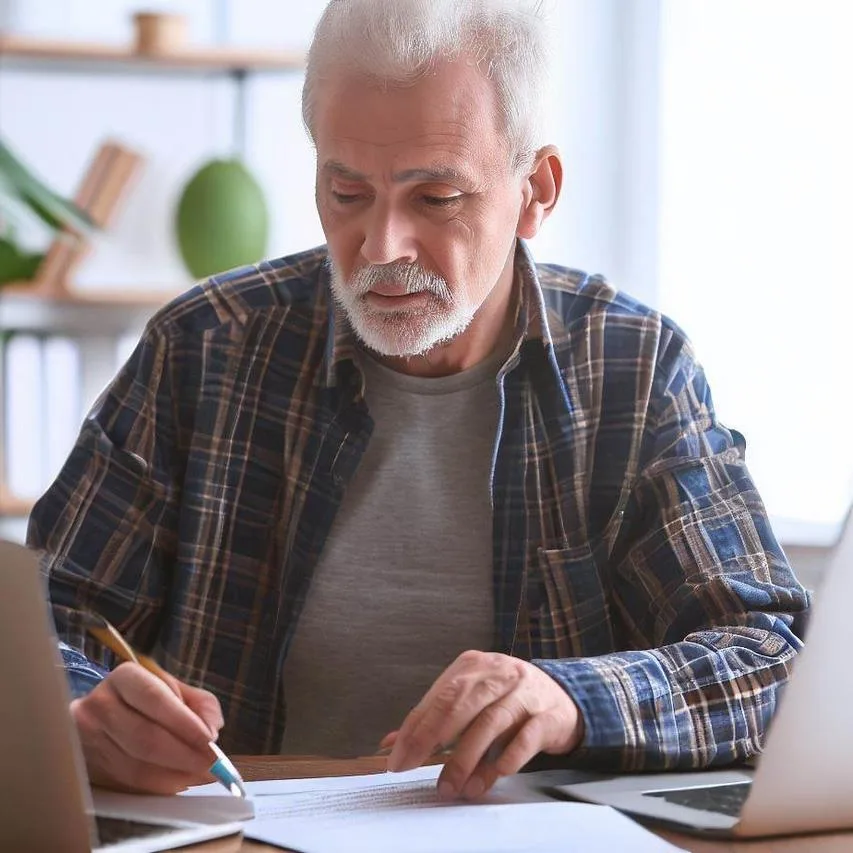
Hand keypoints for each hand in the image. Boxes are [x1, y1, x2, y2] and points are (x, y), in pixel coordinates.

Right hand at [71, 661, 223, 793]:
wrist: (98, 718)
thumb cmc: (144, 702)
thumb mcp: (173, 689)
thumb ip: (200, 704)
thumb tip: (213, 730)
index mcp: (125, 677)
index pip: (155, 698)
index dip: (185, 722)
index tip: (210, 740)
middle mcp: (99, 705)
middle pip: (145, 737)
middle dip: (185, 755)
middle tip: (214, 766)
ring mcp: (86, 740)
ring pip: (137, 766)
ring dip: (176, 776)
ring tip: (202, 776)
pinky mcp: (86, 768)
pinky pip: (127, 783)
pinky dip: (159, 786)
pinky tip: (180, 782)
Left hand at [385, 651, 582, 799]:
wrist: (565, 698)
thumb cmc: (508, 700)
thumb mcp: (472, 699)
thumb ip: (435, 718)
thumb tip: (392, 743)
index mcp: (473, 665)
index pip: (438, 696)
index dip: (414, 727)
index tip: (397, 757)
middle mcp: (498, 673)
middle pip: (459, 703)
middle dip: (431, 738)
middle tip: (413, 767)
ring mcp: (525, 692)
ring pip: (490, 723)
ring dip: (467, 758)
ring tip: (451, 787)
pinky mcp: (548, 716)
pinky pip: (524, 740)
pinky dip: (504, 760)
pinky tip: (489, 779)